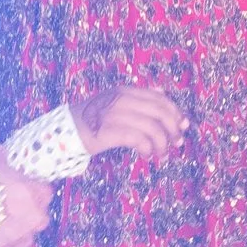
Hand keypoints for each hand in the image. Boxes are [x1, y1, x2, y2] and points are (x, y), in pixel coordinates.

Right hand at [0, 149, 51, 246]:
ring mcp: (20, 239)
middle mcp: (33, 219)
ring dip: (17, 233)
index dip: (32, 191)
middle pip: (40, 217)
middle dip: (29, 214)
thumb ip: (0, 157)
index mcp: (36, 194)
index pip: (45, 192)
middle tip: (9, 210)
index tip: (21, 190)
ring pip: (26, 238)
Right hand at [72, 87, 187, 158]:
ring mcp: (114, 115)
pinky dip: (148, 149)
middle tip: (177, 143)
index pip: (159, 98)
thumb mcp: (113, 102)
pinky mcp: (109, 132)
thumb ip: (137, 97)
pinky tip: (147, 155)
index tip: (184, 125)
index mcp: (124, 91)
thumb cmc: (91, 120)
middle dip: (173, 129)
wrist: (62, 132)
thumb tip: (162, 92)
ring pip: (152, 128)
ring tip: (161, 155)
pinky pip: (139, 140)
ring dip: (162, 144)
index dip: (175, 112)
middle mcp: (121, 100)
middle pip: (160, 112)